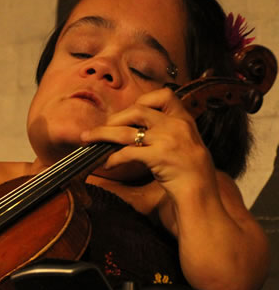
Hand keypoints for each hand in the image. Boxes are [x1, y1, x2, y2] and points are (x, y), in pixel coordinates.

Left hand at [81, 87, 215, 198]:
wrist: (202, 195)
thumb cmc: (191, 173)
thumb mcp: (187, 144)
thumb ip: (168, 132)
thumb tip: (137, 130)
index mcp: (184, 120)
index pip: (164, 95)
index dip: (143, 100)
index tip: (129, 111)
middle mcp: (176, 126)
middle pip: (137, 111)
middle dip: (114, 119)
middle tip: (100, 128)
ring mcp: (168, 140)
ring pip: (126, 131)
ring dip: (103, 134)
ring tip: (88, 139)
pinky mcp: (159, 157)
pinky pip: (128, 153)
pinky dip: (113, 158)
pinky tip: (106, 164)